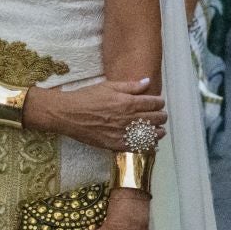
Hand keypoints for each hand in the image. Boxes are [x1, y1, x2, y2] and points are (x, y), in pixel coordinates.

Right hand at [30, 76, 165, 150]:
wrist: (68, 114)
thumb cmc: (87, 97)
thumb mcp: (109, 86)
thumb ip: (131, 86)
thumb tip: (147, 81)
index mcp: (128, 102)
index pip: (154, 103)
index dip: (160, 103)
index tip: (160, 103)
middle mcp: (128, 118)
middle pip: (155, 119)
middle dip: (161, 116)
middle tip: (162, 116)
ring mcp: (123, 133)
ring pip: (150, 135)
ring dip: (158, 132)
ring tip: (160, 131)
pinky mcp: (115, 144)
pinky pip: (137, 147)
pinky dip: (146, 146)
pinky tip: (150, 144)